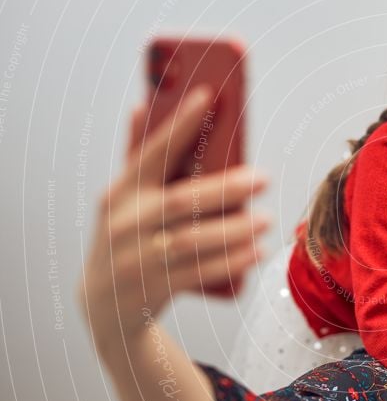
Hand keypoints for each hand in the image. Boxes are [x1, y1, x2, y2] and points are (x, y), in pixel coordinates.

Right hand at [77, 86, 269, 345]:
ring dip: (234, 230)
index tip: (207, 96)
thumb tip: (143, 105)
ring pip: (192, 241)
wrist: (104, 304)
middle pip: (181, 201)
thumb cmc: (126, 236)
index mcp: (122, 192)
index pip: (152, 153)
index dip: (179, 124)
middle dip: (226, 188)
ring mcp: (138, 259)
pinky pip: (198, 273)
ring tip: (267, 220)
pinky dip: (231, 262)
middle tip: (264, 178)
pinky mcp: (154, 288)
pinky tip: (257, 251)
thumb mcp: (124, 198)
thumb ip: (138, 156)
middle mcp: (126, 223)